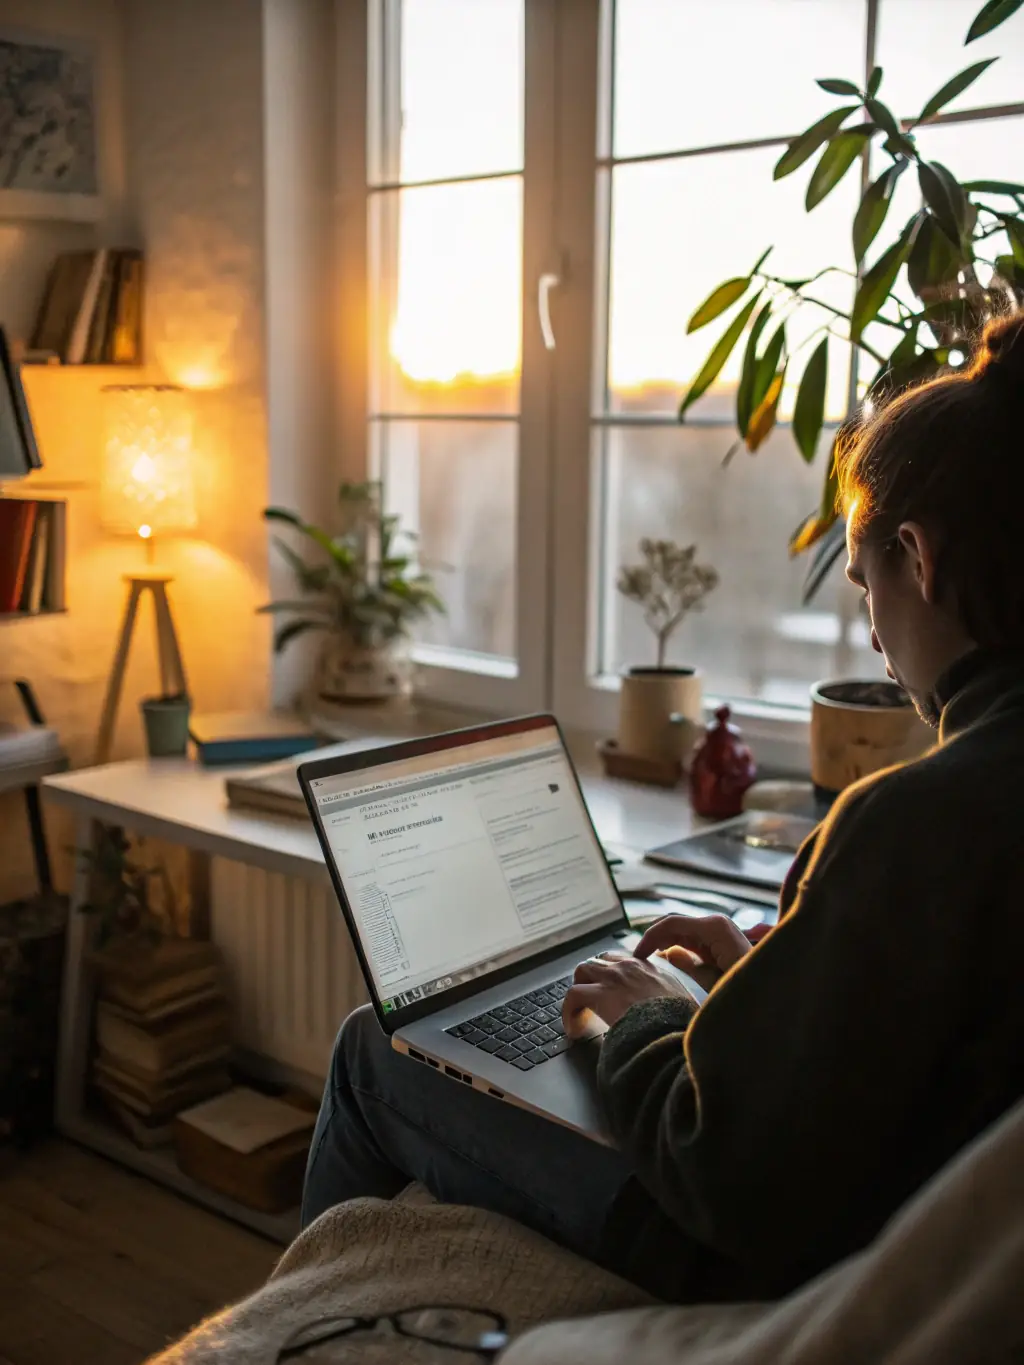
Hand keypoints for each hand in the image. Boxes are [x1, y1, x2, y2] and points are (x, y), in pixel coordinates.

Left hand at [562, 950, 699, 1037]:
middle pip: (601, 960)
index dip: (614, 974)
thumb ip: (676, 999)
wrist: (674, 1030)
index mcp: (651, 969)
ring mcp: (613, 977)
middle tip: (590, 998)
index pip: (625, 960)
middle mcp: (630, 966)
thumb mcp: (687, 1004)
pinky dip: (569, 1010)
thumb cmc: (682, 1023)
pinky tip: (573, 1027)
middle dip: (592, 977)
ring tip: (578, 1010)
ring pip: (583, 970)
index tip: (613, 989)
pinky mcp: (599, 993)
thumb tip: (675, 1012)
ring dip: (579, 989)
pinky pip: (573, 994)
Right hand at [633, 913, 751, 993]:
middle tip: (638, 961)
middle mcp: (716, 923)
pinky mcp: (721, 940)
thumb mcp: (712, 982)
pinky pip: (693, 939)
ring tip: (648, 961)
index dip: (650, 937)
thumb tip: (666, 953)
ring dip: (665, 942)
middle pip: (676, 924)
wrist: (773, 996)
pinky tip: (667, 958)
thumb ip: (686, 966)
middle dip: (655, 939)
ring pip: (683, 931)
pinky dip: (678, 946)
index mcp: (714, 928)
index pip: (672, 923)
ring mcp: (720, 930)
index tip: (636, 957)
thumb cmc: (746, 991)